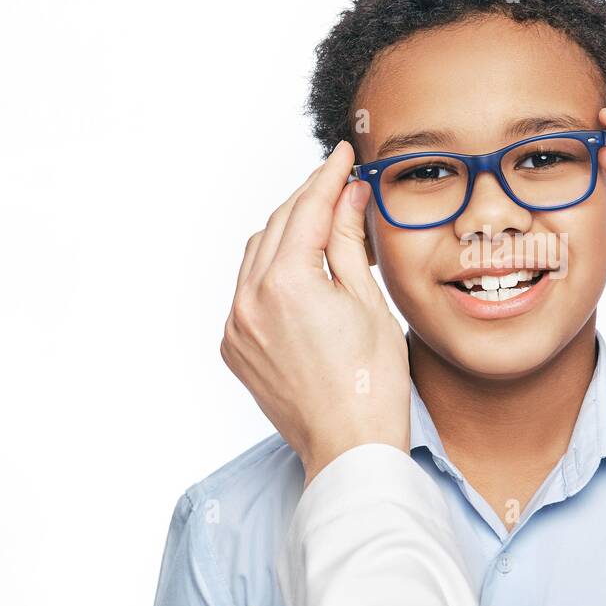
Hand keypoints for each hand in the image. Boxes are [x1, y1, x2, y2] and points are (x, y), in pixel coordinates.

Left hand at [221, 140, 409, 484]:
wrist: (349, 448)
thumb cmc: (370, 386)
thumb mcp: (368, 302)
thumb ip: (350, 242)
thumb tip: (349, 197)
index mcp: (286, 283)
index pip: (307, 210)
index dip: (329, 177)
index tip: (344, 157)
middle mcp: (249, 300)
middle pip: (276, 227)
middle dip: (307, 201)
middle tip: (340, 184)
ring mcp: (237, 327)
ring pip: (257, 257)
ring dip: (286, 234)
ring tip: (323, 226)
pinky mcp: (234, 349)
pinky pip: (247, 292)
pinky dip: (271, 272)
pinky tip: (301, 273)